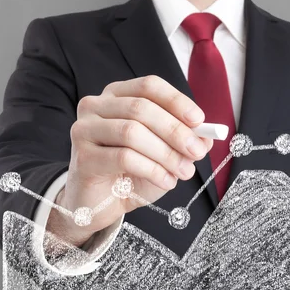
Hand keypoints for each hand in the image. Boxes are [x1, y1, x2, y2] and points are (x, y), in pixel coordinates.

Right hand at [46, 75, 212, 246]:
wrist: (101, 203)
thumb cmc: (131, 173)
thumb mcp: (164, 154)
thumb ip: (184, 141)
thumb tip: (207, 136)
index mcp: (117, 95)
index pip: (149, 86)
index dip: (176, 101)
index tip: (199, 121)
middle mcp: (96, 106)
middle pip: (141, 108)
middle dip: (175, 131)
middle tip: (197, 152)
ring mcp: (84, 130)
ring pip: (132, 133)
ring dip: (166, 154)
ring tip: (184, 172)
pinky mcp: (82, 157)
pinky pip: (123, 158)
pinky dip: (152, 170)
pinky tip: (166, 181)